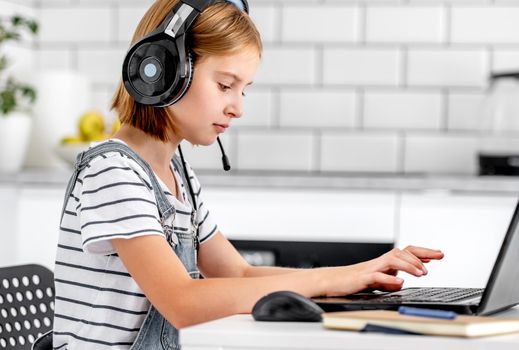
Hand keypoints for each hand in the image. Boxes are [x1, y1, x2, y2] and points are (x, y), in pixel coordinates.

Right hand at [321, 246, 443, 296]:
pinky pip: (377, 276)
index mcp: (385, 262)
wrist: (332, 281)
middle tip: (436, 261)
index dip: (424, 252)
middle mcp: (380, 262)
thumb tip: (403, 281)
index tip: (439, 254)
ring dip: (409, 265)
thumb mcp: (377, 280)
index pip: (407, 252)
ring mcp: (371, 268)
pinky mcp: (362, 278)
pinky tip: (400, 283)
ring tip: (422, 273)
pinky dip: (390, 280)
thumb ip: (390, 278)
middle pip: (403, 251)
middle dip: (422, 254)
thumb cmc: (353, 280)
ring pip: (393, 260)